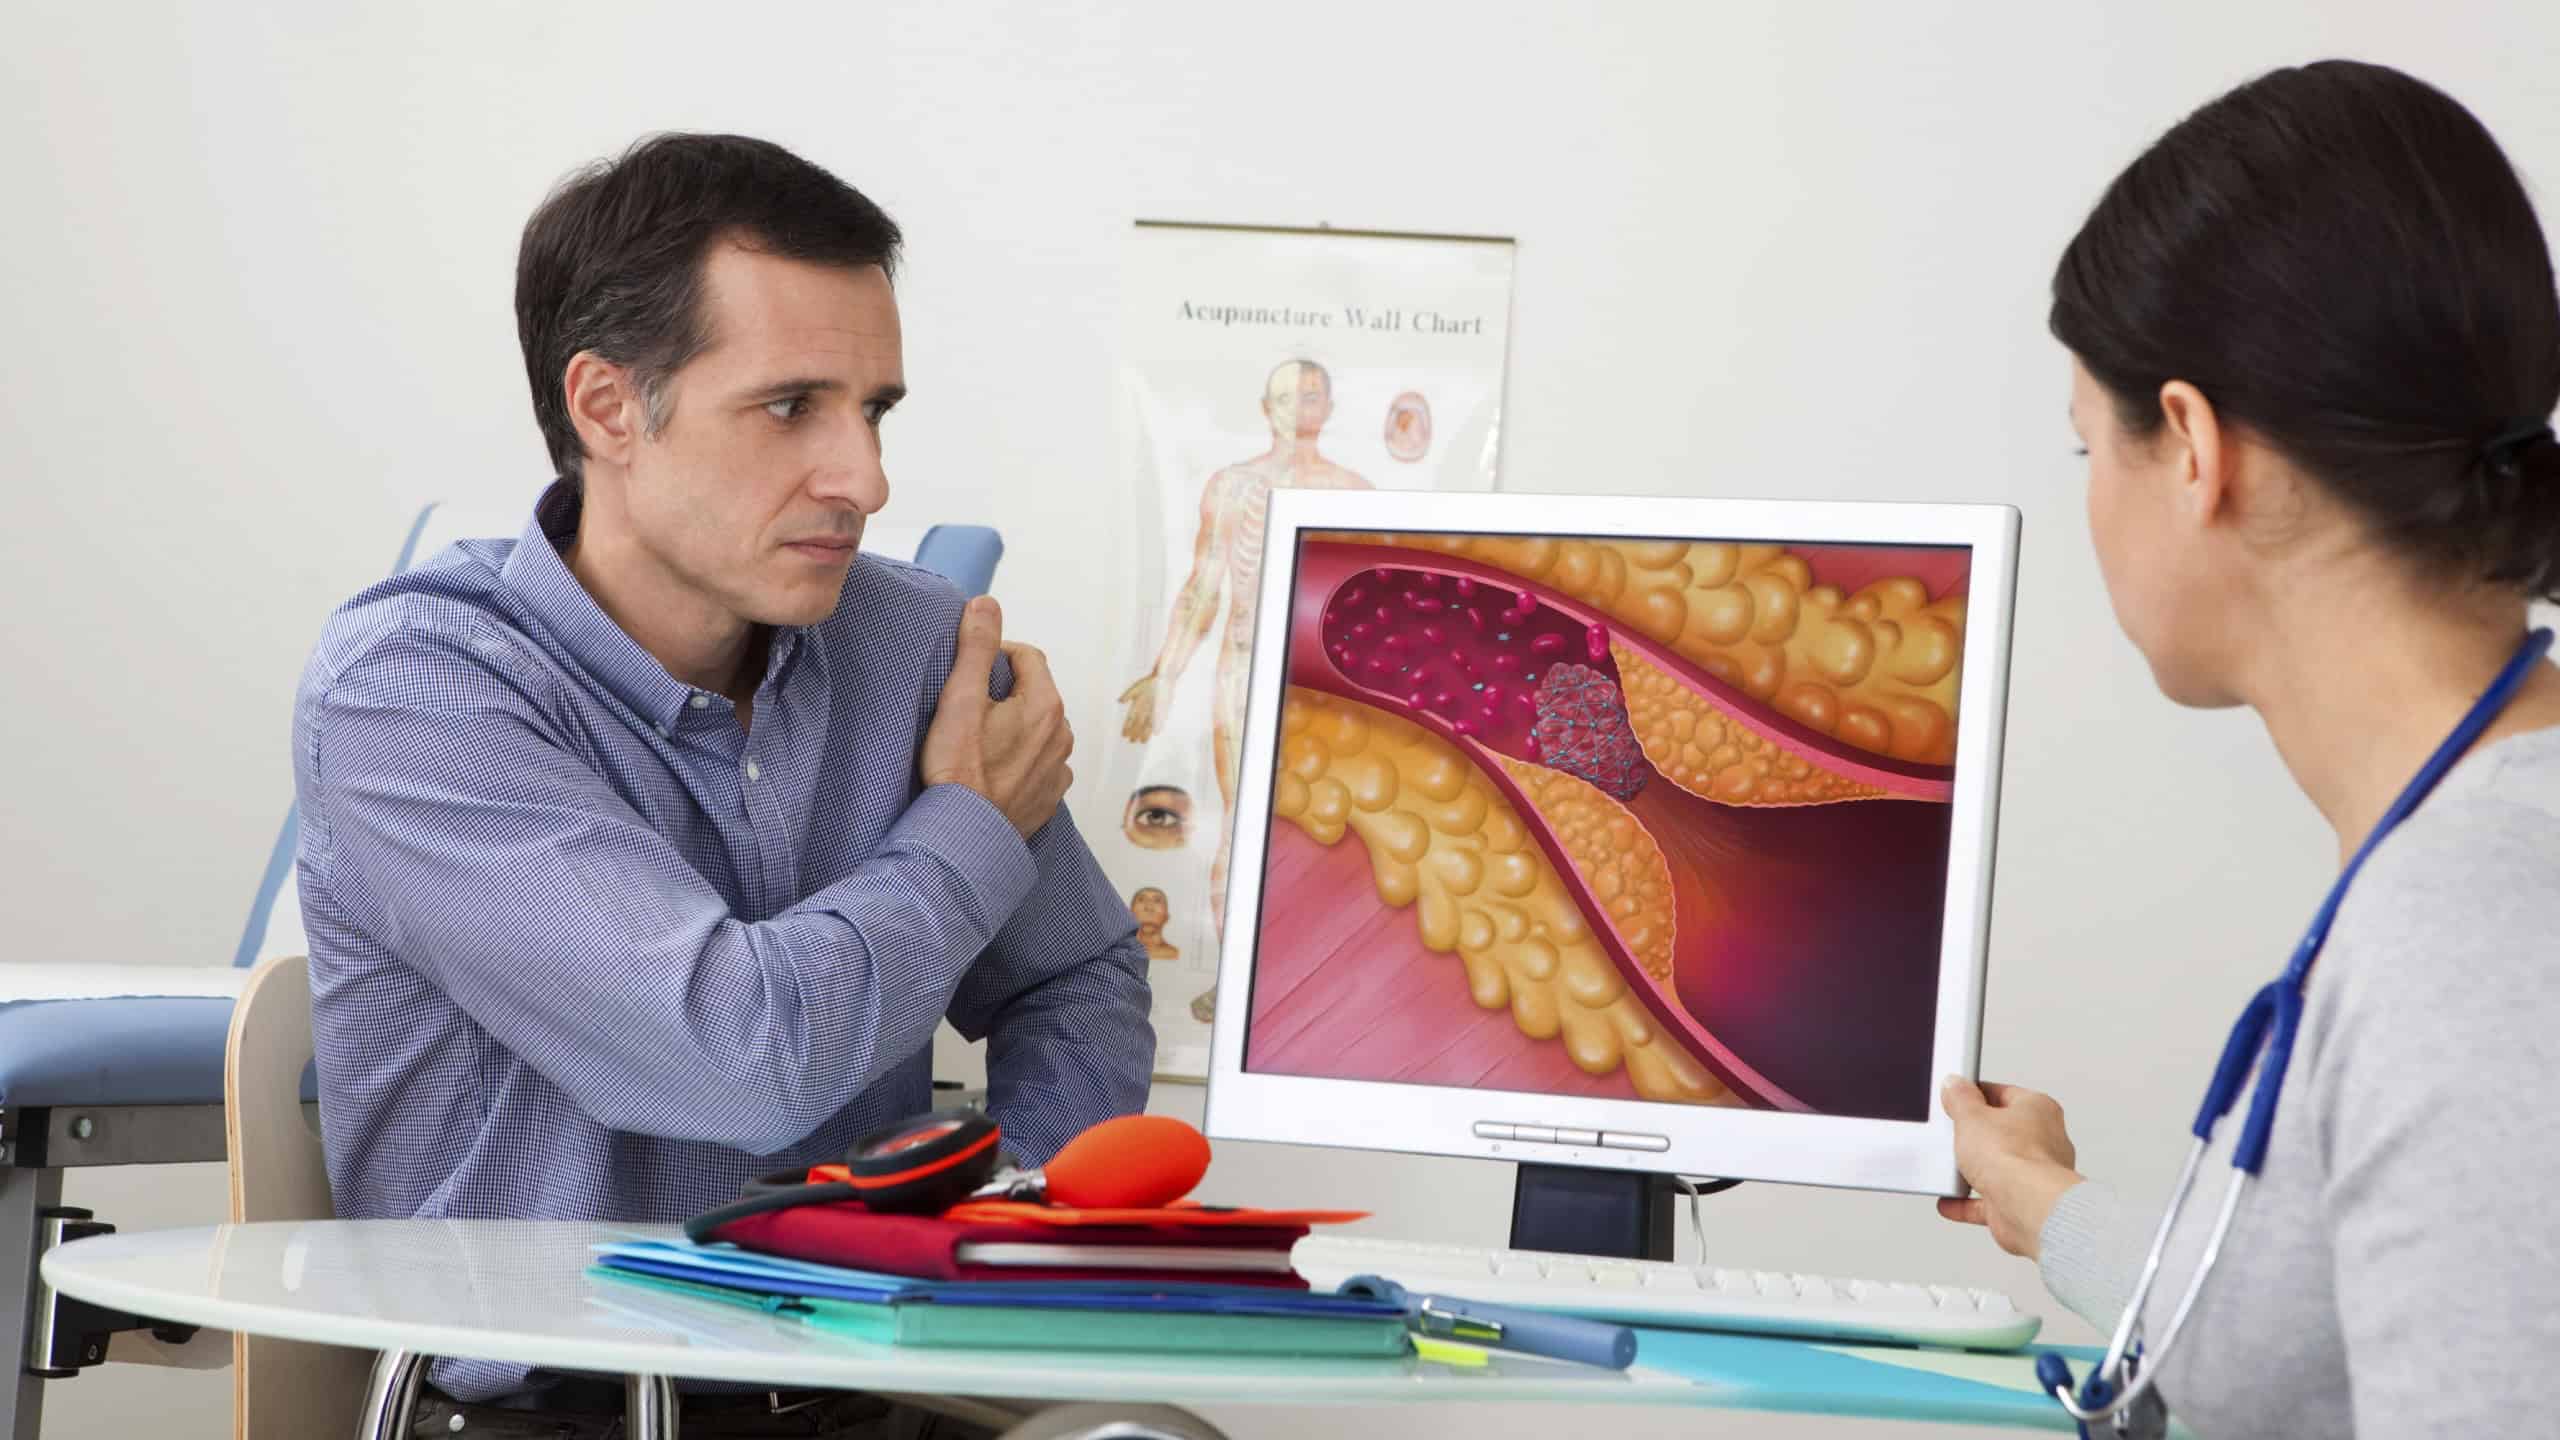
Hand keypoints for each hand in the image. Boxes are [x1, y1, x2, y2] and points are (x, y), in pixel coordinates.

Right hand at [922, 597, 1073, 838]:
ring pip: (1038, 731)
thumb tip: (987, 604)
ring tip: (978, 742)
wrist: (964, 838)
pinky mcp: (1050, 799)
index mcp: (1045, 705)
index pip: (1027, 657)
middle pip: (1035, 694)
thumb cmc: (959, 770)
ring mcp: (1059, 770)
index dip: (996, 655)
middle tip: (967, 707)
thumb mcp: (960, 698)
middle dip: (1005, 692)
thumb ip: (976, 646)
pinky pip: (1039, 766)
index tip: (969, 670)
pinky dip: (1020, 761)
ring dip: (1014, 727)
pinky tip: (992, 771)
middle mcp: (1062, 736)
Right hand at [1117, 672, 1161, 742]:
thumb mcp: (1136, 688)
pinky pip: (1157, 722)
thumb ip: (1128, 695)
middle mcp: (1143, 711)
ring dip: (1144, 734)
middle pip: (1137, 725)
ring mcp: (1152, 712)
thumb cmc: (1148, 683)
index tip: (1123, 735)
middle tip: (1131, 741)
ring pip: (1147, 726)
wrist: (1162, 679)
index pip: (1130, 719)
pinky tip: (1154, 734)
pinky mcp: (1160, 712)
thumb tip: (1120, 701)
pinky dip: (1156, 727)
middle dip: (1134, 733)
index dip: (1126, 727)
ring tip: (1140, 741)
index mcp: (1136, 705)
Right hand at [1936, 1076, 2083, 1260]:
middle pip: (2001, 1133)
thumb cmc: (2016, 1158)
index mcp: (2038, 1109)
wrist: (2027, 1205)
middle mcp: (2044, 1141)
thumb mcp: (1971, 1115)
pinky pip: (1990, 1201)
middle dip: (1975, 1137)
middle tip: (1954, 1133)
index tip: (1957, 1098)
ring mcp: (2034, 1175)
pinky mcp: (2022, 1202)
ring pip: (1998, 1168)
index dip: (1976, 1095)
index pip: (2003, 1093)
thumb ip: (1960, 1098)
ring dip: (1972, 1171)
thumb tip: (1955, 1085)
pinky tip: (1951, 1200)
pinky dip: (1968, 1203)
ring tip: (1953, 1168)